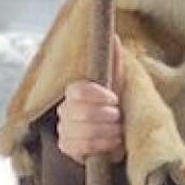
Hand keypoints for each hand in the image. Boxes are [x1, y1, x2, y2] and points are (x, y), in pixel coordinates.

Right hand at [57, 38, 125, 163]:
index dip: (97, 95)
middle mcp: (65, 109)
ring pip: (85, 131)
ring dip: (109, 131)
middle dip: (109, 116)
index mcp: (75, 92)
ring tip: (118, 129)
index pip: (76, 90)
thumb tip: (115, 38)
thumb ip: (115, 62)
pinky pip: (82, 147)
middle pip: (83, 113)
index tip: (115, 99)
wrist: (121, 133)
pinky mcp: (67, 147)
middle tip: (119, 117)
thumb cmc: (119, 107)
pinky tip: (112, 142)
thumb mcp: (120, 84)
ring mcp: (64, 129)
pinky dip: (103, 144)